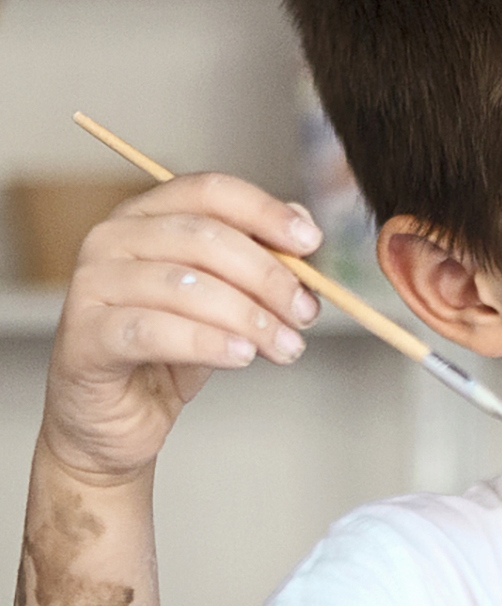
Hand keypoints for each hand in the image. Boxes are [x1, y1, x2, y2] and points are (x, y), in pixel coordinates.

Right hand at [40, 173, 322, 482]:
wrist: (123, 413)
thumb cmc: (172, 351)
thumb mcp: (227, 302)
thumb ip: (260, 264)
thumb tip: (304, 230)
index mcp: (148, 217)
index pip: (209, 192)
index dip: (265, 212)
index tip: (311, 243)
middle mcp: (113, 239)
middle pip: (204, 238)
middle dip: (268, 277)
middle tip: (304, 314)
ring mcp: (93, 285)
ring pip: (184, 286)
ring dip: (249, 317)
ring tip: (285, 346)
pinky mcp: (86, 336)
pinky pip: (154, 331)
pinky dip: (207, 343)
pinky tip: (242, 356)